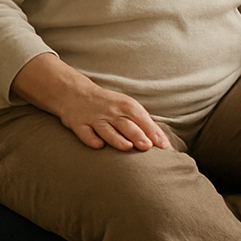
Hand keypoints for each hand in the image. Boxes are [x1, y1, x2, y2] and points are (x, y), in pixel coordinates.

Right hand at [11, 52, 171, 151]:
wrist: (76, 93)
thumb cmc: (109, 104)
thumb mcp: (127, 107)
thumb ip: (143, 123)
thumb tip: (163, 142)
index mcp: (127, 106)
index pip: (143, 120)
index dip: (154, 133)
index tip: (164, 146)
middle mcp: (112, 112)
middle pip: (127, 125)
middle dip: (138, 135)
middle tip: (147, 146)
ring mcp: (95, 118)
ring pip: (108, 130)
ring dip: (117, 138)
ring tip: (127, 147)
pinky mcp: (79, 124)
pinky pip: (86, 133)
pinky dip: (92, 139)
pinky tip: (99, 145)